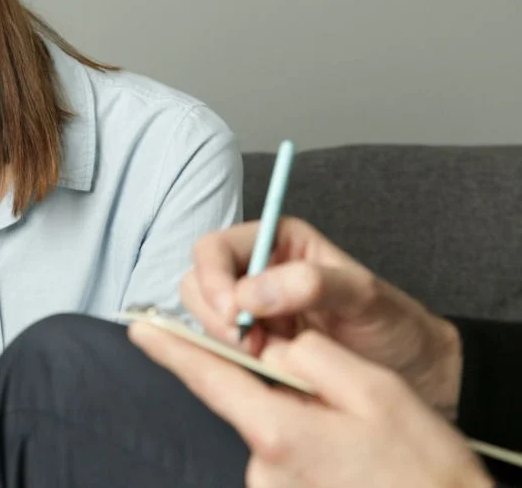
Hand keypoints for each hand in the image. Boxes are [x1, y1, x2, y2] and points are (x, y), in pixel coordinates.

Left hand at [129, 324, 492, 487]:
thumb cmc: (419, 464)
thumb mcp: (373, 390)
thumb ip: (310, 357)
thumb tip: (275, 350)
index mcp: (277, 431)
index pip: (208, 378)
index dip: (172, 349)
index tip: (141, 329)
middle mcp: (261, 467)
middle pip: (245, 400)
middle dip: (268, 380)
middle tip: (328, 392)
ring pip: (267, 426)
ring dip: (293, 414)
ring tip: (350, 429)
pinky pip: (281, 452)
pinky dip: (301, 439)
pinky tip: (341, 448)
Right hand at [182, 217, 462, 416]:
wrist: (419, 374)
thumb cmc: (396, 325)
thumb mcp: (363, 295)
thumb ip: (310, 283)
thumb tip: (249, 294)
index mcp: (277, 243)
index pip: (216, 248)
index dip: (213, 277)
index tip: (230, 313)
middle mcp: (256, 273)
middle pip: (198, 281)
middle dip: (213, 313)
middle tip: (249, 342)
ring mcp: (252, 314)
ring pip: (203, 318)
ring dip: (221, 339)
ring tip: (262, 355)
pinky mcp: (254, 351)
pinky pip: (220, 352)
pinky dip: (230, 362)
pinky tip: (263, 370)